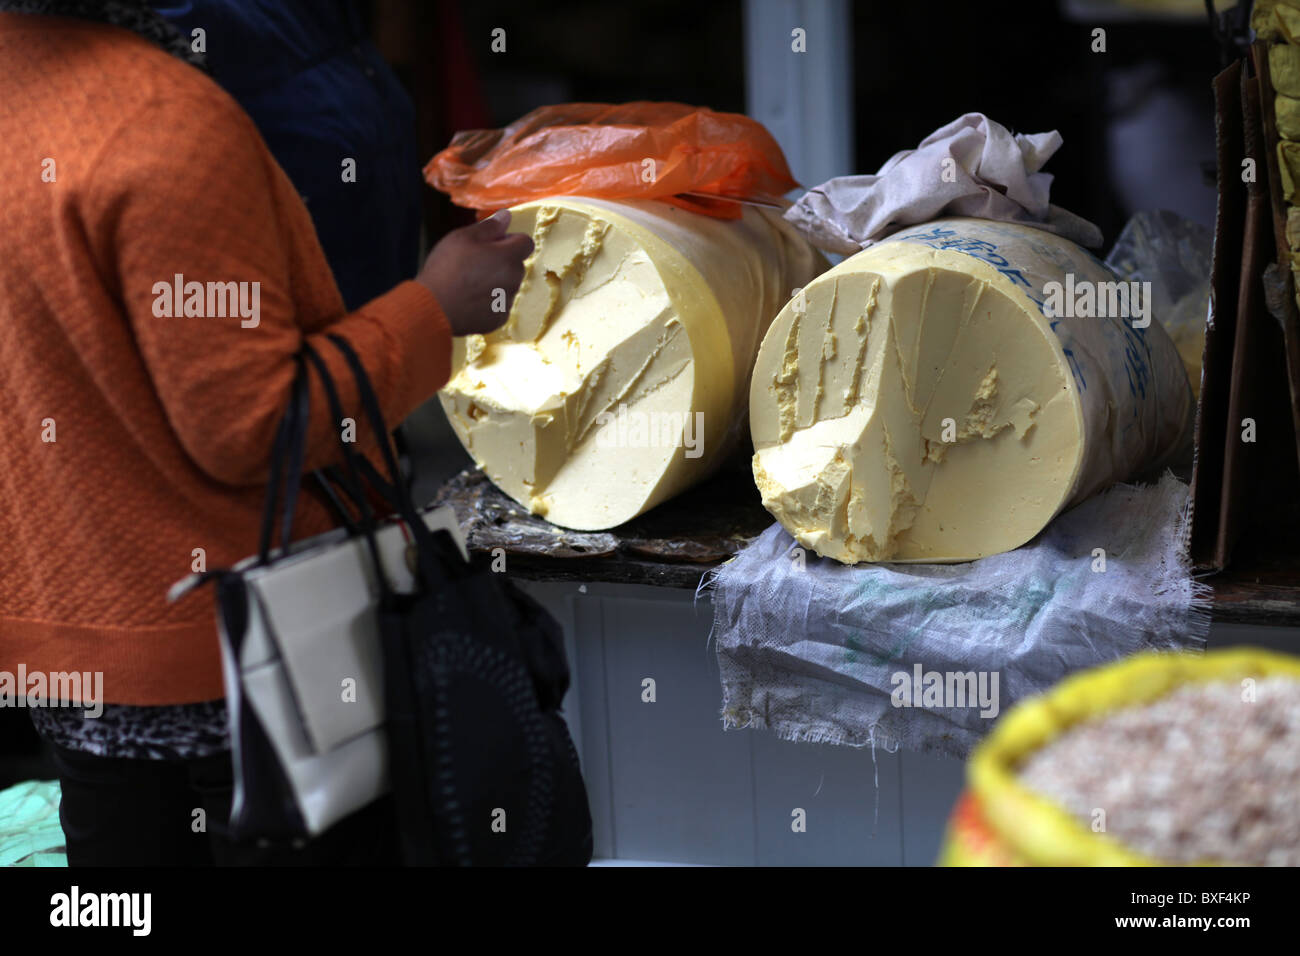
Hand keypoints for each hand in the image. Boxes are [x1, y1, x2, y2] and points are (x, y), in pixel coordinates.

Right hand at [416, 210, 532, 335]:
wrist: (434, 307)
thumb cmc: (447, 267)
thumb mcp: (463, 237)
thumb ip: (489, 226)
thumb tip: (506, 216)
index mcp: (508, 256)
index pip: (526, 242)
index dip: (509, 239)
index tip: (491, 243)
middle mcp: (514, 280)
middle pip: (516, 265)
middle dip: (502, 261)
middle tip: (474, 262)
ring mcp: (507, 301)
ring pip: (508, 285)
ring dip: (495, 281)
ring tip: (468, 282)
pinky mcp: (498, 319)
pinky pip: (499, 305)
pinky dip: (489, 302)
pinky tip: (469, 299)